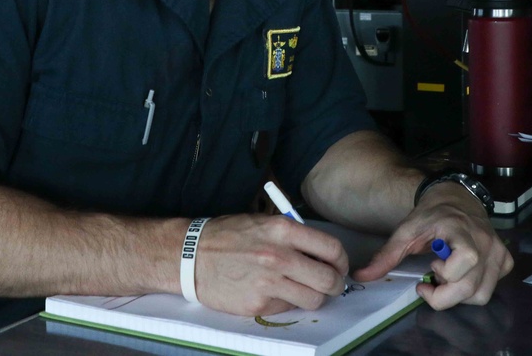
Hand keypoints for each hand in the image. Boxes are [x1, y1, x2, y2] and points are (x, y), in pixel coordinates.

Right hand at [192, 214, 348, 315]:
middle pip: (328, 279)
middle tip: (328, 284)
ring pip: (313, 299)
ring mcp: (268, 282)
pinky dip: (286, 303)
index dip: (341, 261)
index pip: (331, 248)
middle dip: (334, 284)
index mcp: (282, 230)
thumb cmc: (227, 236)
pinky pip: (288, 309)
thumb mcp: (262, 222)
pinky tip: (273, 293)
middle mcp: (279, 256)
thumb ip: (292, 235)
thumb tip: (320, 253)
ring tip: (302, 290)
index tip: (338, 266)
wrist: (190, 256)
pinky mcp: (258, 304)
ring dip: (313, 297)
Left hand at [352, 182, 512, 309]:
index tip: (428, 269)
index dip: (444, 274)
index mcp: (460, 231)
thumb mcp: (406, 231)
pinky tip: (462, 275)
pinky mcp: (504, 259)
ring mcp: (498, 251)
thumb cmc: (430, 216)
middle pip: (471, 289)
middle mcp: (484, 242)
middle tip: (432, 280)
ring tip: (447, 277)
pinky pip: (493, 286)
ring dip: (460, 294)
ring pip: (483, 294)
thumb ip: (386, 256)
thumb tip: (361, 276)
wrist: (456, 197)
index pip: (465, 263)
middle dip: (445, 294)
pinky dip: (475, 288)